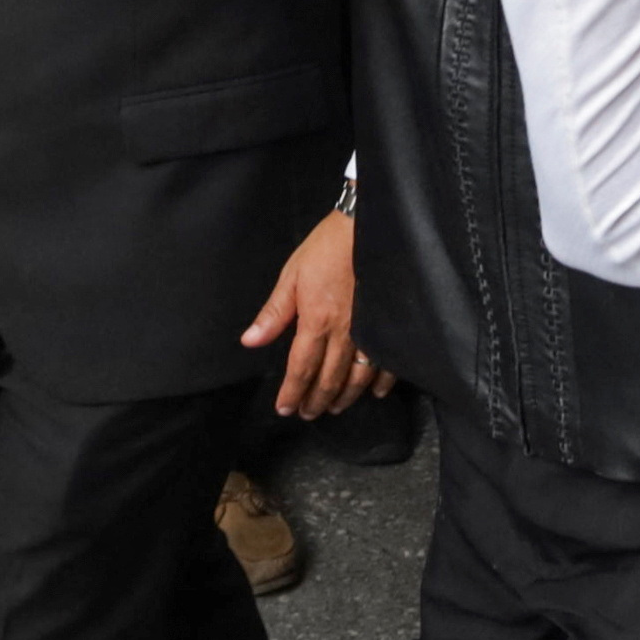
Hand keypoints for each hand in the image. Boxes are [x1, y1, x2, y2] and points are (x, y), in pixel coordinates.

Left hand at [242, 208, 392, 417]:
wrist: (367, 225)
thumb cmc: (326, 247)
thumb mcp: (292, 275)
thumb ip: (274, 313)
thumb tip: (250, 341)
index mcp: (316, 321)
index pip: (301, 368)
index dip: (292, 392)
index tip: (285, 409)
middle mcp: (344, 333)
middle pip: (329, 378)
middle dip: (316, 400)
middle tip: (308, 414)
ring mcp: (370, 331)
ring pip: (358, 377)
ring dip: (344, 396)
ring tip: (335, 408)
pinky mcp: (388, 324)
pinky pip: (387, 361)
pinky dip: (381, 382)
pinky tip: (376, 392)